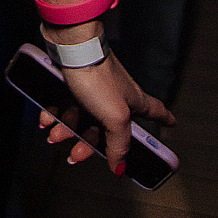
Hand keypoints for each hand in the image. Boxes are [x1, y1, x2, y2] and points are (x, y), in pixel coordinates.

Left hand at [38, 47, 172, 173]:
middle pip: (108, 128)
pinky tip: (46, 120)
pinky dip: (55, 114)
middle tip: (75, 156)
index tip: (172, 122)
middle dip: (89, 144)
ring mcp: (96, 88)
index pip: (156, 112)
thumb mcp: (115, 118)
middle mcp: (117, 96)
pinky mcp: (76, 81)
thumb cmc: (98, 79)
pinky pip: (66, 104)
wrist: (71, 49)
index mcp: (134, 103)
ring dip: (67, 130)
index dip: (165, 119)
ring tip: (54, 135)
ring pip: (83, 118)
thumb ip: (119, 144)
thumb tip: (120, 168)